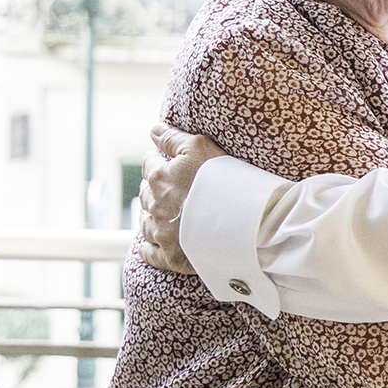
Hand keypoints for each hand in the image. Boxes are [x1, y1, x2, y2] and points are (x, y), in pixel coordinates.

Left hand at [132, 123, 224, 274]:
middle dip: (152, 188)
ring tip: (161, 213)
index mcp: (159, 178)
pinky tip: (150, 244)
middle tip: (165, 187)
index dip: (156, 160)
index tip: (163, 161)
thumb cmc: (225, 181)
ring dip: (150, 216)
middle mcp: (155, 206)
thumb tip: (153, 130)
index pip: (149, 164)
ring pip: (145, 223)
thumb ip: (174, 138)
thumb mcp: (201, 148)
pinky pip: (150, 253)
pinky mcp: (170, 257)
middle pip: (146, 194)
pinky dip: (148, 248)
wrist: (242, 223)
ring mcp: (162, 233)